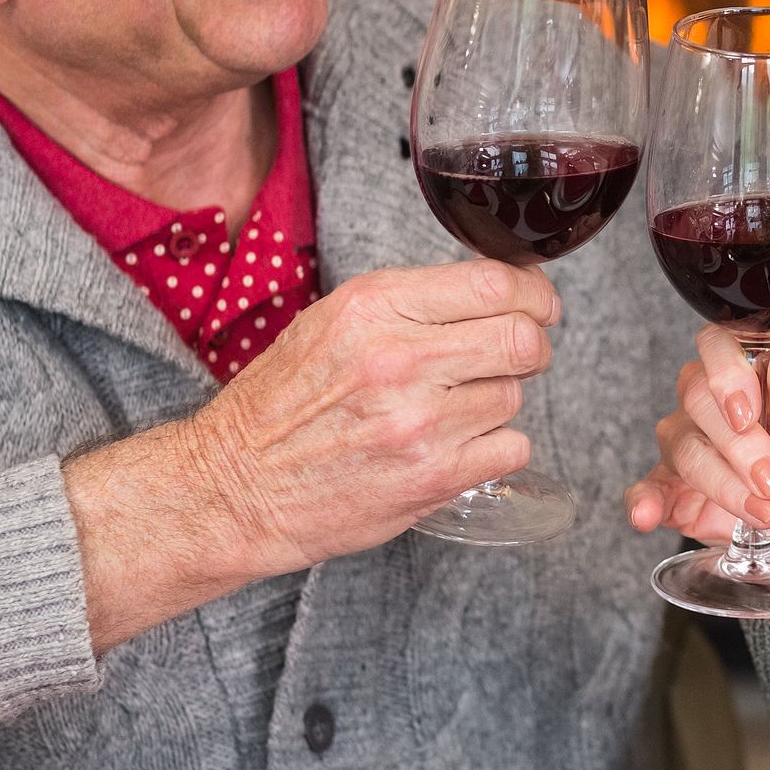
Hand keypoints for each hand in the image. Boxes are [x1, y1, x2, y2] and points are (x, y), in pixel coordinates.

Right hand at [66, 260, 559, 647]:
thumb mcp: (331, 322)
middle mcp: (400, 359)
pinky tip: (459, 447)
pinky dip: (496, 448)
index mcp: (373, 307)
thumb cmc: (279, 405)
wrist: (232, 488)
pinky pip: (512, 448)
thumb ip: (410, 303)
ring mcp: (420, 423)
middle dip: (530, 345)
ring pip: (516, 395)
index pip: (495, 281)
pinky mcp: (433, 478)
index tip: (537, 306)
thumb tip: (497, 291)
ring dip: (498, 400)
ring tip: (453, 409)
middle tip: (515, 355)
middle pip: (522, 339)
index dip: (532, 294)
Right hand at [624, 325, 769, 566]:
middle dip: (737, 444)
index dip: (725, 374)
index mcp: (758, 369)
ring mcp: (697, 446)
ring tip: (766, 511)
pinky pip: (648, 489)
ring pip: (680, 447)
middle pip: (696, 398)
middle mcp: (718, 401)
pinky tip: (646, 516)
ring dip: (721, 483)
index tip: (749, 414)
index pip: (719, 345)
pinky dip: (643, 501)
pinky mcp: (682, 492)